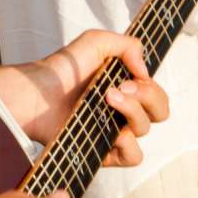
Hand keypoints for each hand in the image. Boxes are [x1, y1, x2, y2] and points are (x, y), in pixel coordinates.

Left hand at [16, 31, 164, 157]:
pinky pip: (133, 156)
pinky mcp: (104, 150)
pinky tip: (114, 132)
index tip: (131, 76)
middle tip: (120, 87)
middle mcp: (123, 110)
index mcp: (126, 88)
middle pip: (160, 111)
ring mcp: (114, 130)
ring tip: (106, 99)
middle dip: (148, 97)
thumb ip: (129, 45)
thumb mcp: (96, 41)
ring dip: (132, 112)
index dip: (150, 86)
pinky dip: (130, 144)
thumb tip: (145, 72)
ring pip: (145, 129)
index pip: (156, 93)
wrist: (38, 92)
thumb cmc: (63, 68)